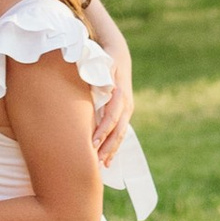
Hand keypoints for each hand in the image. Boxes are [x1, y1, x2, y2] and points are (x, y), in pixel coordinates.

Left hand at [94, 36, 134, 168]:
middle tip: (96, 162)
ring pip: (121, 134)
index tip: (91, 143)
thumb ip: (99, 76)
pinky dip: (114, 147)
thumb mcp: (101, 64)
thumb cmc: (104, 59)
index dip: (102, 130)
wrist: (119, 54)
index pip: (111, 116)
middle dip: (107, 146)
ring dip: (112, 150)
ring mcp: (127, 109)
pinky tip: (109, 161)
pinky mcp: (124, 113)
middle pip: (118, 130)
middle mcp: (126, 104)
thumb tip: (99, 88)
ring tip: (102, 165)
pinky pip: (120, 133)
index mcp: (120, 93)